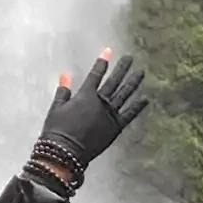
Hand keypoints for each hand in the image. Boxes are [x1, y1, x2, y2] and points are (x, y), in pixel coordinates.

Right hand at [29, 48, 148, 190]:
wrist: (65, 152)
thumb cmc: (57, 130)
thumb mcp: (56, 107)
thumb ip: (63, 90)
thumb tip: (64, 74)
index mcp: (85, 95)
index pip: (96, 74)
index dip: (103, 61)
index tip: (109, 51)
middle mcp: (100, 101)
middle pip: (114, 80)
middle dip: (122, 68)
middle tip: (130, 58)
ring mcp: (110, 114)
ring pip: (125, 94)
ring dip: (133, 82)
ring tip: (140, 72)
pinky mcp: (116, 127)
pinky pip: (130, 114)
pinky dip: (138, 106)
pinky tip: (146, 98)